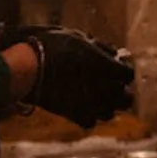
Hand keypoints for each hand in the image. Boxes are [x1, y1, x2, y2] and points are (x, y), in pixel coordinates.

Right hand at [0, 24, 133, 127]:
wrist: (28, 67)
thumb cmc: (50, 46)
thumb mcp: (76, 37)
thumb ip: (99, 46)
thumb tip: (114, 52)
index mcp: (105, 66)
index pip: (128, 74)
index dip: (124, 68)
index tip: (117, 65)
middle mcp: (103, 88)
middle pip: (127, 98)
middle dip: (122, 90)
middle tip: (112, 84)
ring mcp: (91, 104)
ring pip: (110, 112)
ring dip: (107, 104)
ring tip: (96, 95)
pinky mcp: (76, 115)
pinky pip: (92, 120)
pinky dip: (89, 114)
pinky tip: (82, 104)